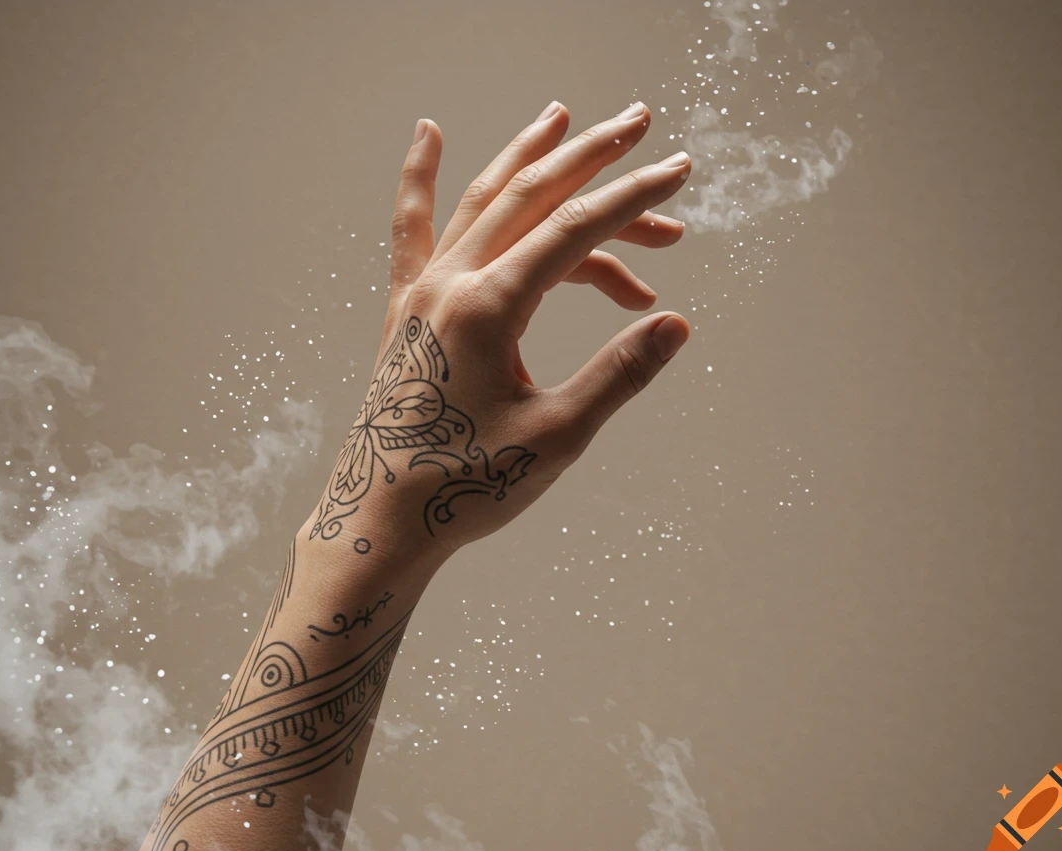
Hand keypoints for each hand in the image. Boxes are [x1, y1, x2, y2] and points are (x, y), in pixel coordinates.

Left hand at [305, 99, 691, 560]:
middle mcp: (450, 284)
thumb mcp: (555, 436)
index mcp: (489, 309)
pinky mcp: (405, 310)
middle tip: (641, 121)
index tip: (680, 171)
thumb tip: (676, 325)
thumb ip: (617, 374)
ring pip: (481, 201)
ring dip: (528, 158)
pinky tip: (428, 132)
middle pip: (531, 196)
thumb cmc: (465, 486)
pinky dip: (421, 179)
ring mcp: (422, 293)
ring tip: (569, 120)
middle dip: (591, 156)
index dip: (634, 198)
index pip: (576, 231)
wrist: (381, 519)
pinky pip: (412, 229)